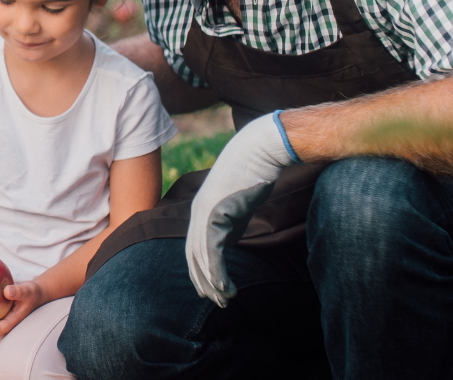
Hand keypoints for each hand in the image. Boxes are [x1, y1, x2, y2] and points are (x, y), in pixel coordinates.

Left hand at [186, 111, 297, 306]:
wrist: (260, 151)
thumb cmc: (254, 173)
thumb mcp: (238, 202)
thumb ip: (231, 221)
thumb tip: (228, 240)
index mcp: (201, 210)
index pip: (194, 247)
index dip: (200, 271)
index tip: (211, 289)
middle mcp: (197, 213)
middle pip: (193, 256)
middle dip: (203, 282)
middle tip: (217, 301)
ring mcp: (204, 213)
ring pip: (201, 257)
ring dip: (211, 282)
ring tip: (224, 300)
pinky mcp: (215, 214)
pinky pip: (212, 250)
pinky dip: (216, 271)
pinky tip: (223, 286)